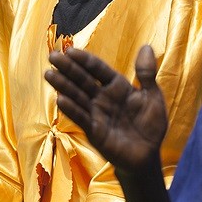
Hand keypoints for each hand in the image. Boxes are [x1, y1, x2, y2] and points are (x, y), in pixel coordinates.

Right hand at [45, 44, 167, 173]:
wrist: (148, 155)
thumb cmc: (150, 125)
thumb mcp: (152, 96)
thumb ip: (146, 74)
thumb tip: (146, 46)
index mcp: (117, 86)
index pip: (98, 69)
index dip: (85, 60)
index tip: (70, 50)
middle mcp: (103, 97)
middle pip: (83, 80)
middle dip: (68, 68)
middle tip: (52, 56)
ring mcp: (96, 113)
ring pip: (78, 96)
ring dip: (63, 86)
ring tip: (49, 74)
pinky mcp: (94, 131)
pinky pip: (81, 118)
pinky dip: (71, 109)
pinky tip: (60, 100)